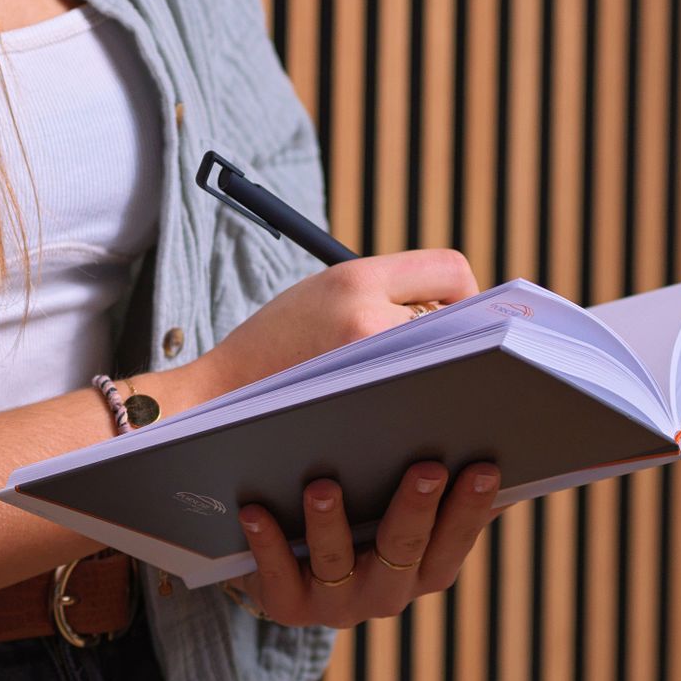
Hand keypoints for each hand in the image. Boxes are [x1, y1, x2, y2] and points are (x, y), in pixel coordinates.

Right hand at [173, 247, 478, 405]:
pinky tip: (393, 405)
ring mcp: (370, 368)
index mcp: (356, 278)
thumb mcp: (322, 291)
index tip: (449, 313)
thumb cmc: (273, 347)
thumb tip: (459, 312)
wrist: (218, 400)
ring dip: (436, 369)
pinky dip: (419, 399)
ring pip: (444, 364)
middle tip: (433, 352)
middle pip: (456, 321)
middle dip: (452, 335)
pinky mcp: (369, 410)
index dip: (462, 292)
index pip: (450, 269)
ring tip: (402, 378)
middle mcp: (368, 317)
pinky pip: (423, 399)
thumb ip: (384, 290)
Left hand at [234, 455, 502, 629]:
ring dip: (329, 523)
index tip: (486, 466)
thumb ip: (433, 474)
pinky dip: (266, 542)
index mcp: (423, 567)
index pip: (455, 539)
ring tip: (322, 485)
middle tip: (427, 467)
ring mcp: (337, 603)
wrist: (285, 566)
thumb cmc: (355, 510)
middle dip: (417, 508)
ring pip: (336, 561)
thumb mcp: (395, 497)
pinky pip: (276, 575)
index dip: (472, 506)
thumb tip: (475, 429)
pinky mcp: (288, 606)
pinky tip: (254, 510)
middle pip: (404, 549)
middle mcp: (387, 592)